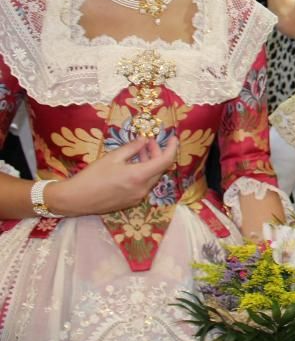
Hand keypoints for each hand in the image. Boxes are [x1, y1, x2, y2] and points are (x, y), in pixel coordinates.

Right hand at [47, 135, 178, 216]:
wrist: (75, 199)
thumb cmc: (92, 176)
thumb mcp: (112, 157)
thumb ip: (132, 148)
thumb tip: (145, 140)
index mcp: (139, 176)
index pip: (165, 161)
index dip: (172, 148)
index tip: (174, 138)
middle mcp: (142, 189)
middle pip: (159, 169)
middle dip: (157, 154)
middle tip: (148, 142)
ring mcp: (137, 198)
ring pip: (151, 177)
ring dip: (149, 163)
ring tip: (138, 151)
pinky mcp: (131, 202)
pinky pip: (143, 185)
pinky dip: (143, 173)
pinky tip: (132, 165)